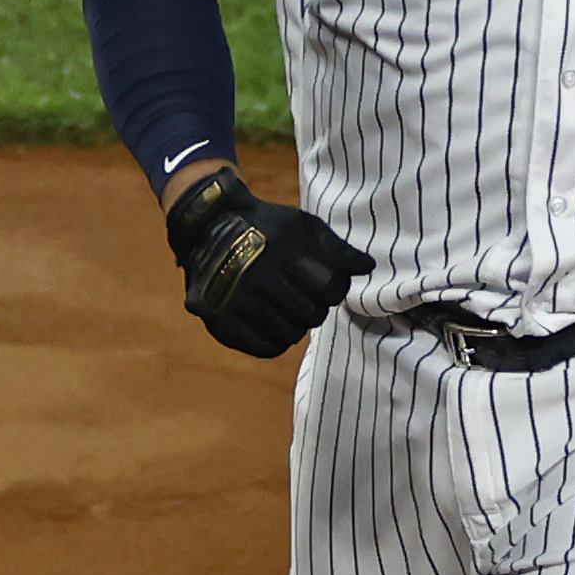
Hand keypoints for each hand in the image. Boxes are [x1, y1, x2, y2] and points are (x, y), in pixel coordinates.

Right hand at [164, 166, 373, 359]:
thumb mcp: (303, 226)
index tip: (324, 283)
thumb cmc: (266, 228)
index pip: (331, 288)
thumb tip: (367, 268)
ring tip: (284, 307)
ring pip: (290, 335)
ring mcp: (235, 301)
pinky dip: (274, 340)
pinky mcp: (219, 320)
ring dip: (294, 324)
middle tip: (302, 295)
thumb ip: (336, 248)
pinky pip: (265, 348)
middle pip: (312, 315)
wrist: (207, 227)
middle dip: (314, 307)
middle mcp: (257, 275)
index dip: (334, 288)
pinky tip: (270, 322)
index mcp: (282, 249)